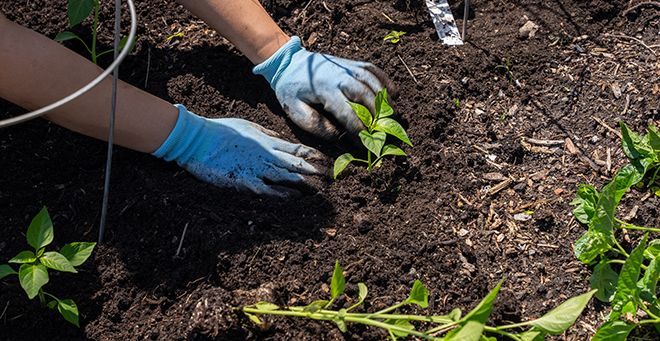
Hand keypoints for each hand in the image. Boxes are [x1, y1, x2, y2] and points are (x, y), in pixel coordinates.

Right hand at [153, 105, 324, 196]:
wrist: (198, 140)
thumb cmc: (221, 131)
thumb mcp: (249, 127)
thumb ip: (268, 135)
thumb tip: (281, 140)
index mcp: (269, 142)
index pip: (298, 149)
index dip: (315, 157)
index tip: (328, 162)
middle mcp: (267, 155)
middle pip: (298, 165)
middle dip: (315, 173)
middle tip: (332, 179)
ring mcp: (258, 169)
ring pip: (288, 178)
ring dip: (304, 185)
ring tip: (319, 191)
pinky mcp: (245, 182)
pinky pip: (269, 191)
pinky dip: (282, 195)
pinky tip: (294, 198)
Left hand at [253, 36, 395, 139]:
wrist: (290, 64)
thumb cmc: (292, 90)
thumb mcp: (295, 111)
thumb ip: (315, 125)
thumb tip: (338, 135)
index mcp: (325, 90)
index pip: (348, 113)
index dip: (360, 131)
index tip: (366, 145)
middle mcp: (340, 76)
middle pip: (366, 96)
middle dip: (377, 117)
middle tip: (383, 133)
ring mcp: (348, 68)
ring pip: (374, 82)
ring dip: (385, 101)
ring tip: (391, 118)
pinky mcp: (353, 64)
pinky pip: (374, 71)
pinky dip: (386, 82)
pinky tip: (393, 95)